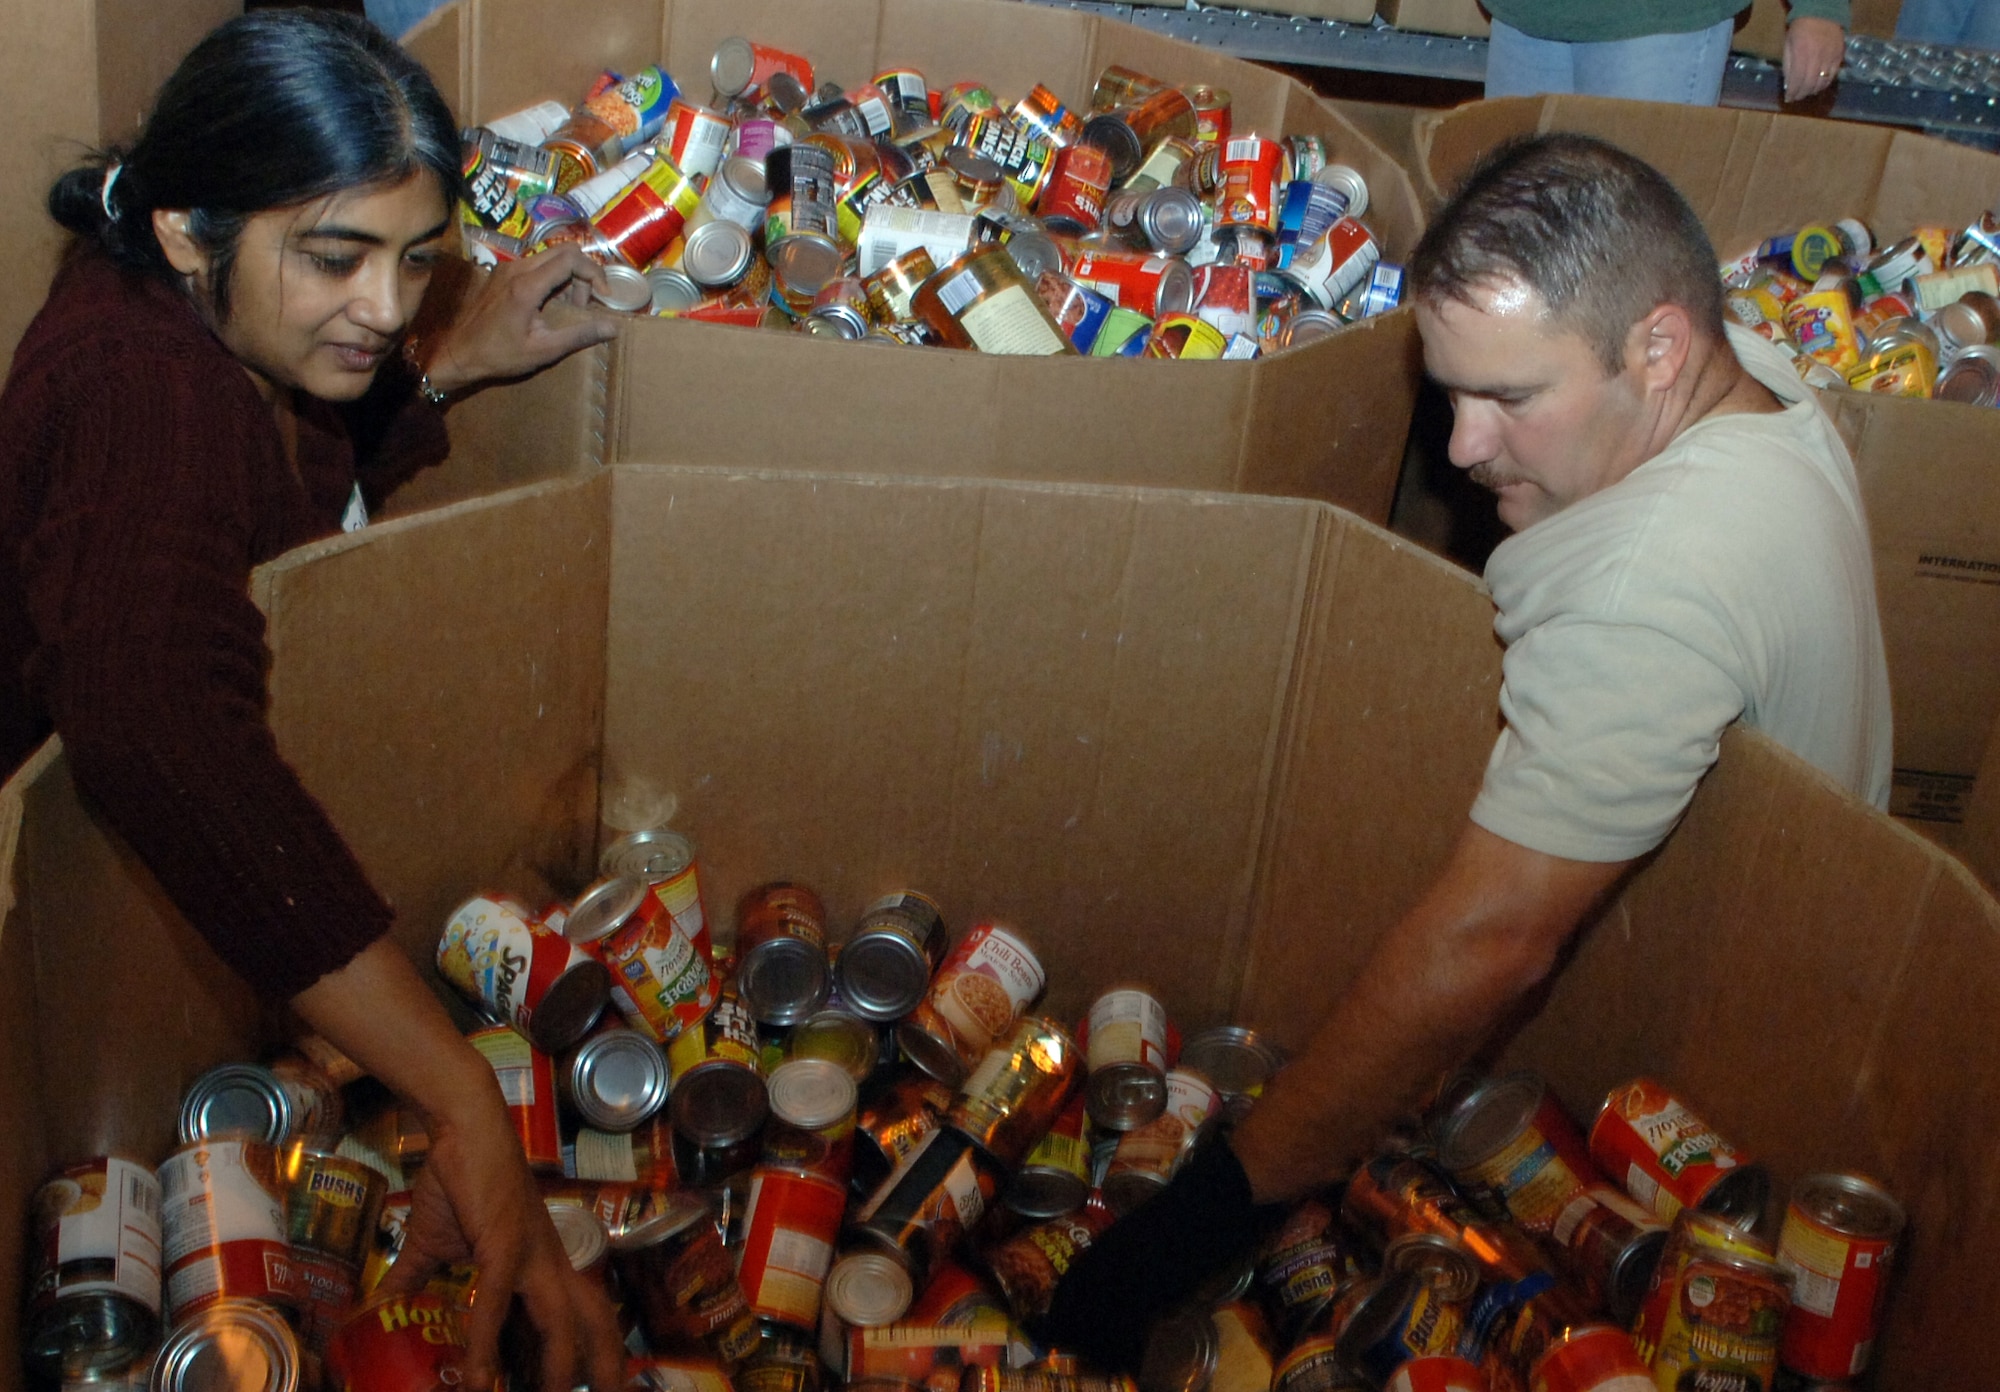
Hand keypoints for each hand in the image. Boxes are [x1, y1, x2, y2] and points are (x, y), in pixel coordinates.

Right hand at [290, 942, 624, 1389]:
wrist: (463, 1126)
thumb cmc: (458, 1179)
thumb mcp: (433, 1243)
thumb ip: (413, 1281)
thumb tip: (377, 1308)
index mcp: (544, 1263)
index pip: (584, 1313)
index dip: (596, 1351)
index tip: (597, 1387)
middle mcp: (550, 1261)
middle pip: (593, 1321)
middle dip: (603, 1368)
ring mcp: (532, 1252)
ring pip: (561, 1321)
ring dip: (554, 1368)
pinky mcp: (505, 1241)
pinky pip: (497, 1301)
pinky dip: (486, 1341)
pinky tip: (478, 1376)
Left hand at [423, 242, 618, 395]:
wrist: (459, 352)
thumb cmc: (500, 355)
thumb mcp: (544, 350)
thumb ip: (580, 335)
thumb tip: (613, 328)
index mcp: (527, 286)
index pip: (571, 259)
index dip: (594, 273)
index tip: (604, 296)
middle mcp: (517, 268)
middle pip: (564, 250)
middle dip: (584, 273)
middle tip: (587, 303)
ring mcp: (507, 267)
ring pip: (551, 256)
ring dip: (569, 276)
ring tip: (570, 307)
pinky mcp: (502, 272)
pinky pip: (537, 264)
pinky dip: (553, 277)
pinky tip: (551, 304)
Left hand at [1783, 17, 1845, 102]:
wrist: (1822, 14)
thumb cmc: (1800, 30)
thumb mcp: (1788, 46)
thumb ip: (1788, 66)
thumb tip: (1788, 85)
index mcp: (1802, 53)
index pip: (1797, 79)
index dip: (1793, 92)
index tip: (1788, 99)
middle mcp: (1818, 57)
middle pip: (1810, 83)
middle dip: (1802, 94)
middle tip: (1796, 98)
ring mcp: (1830, 57)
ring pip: (1822, 82)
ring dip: (1813, 90)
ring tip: (1806, 92)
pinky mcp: (1839, 56)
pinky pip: (1833, 75)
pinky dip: (1824, 83)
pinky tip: (1818, 85)